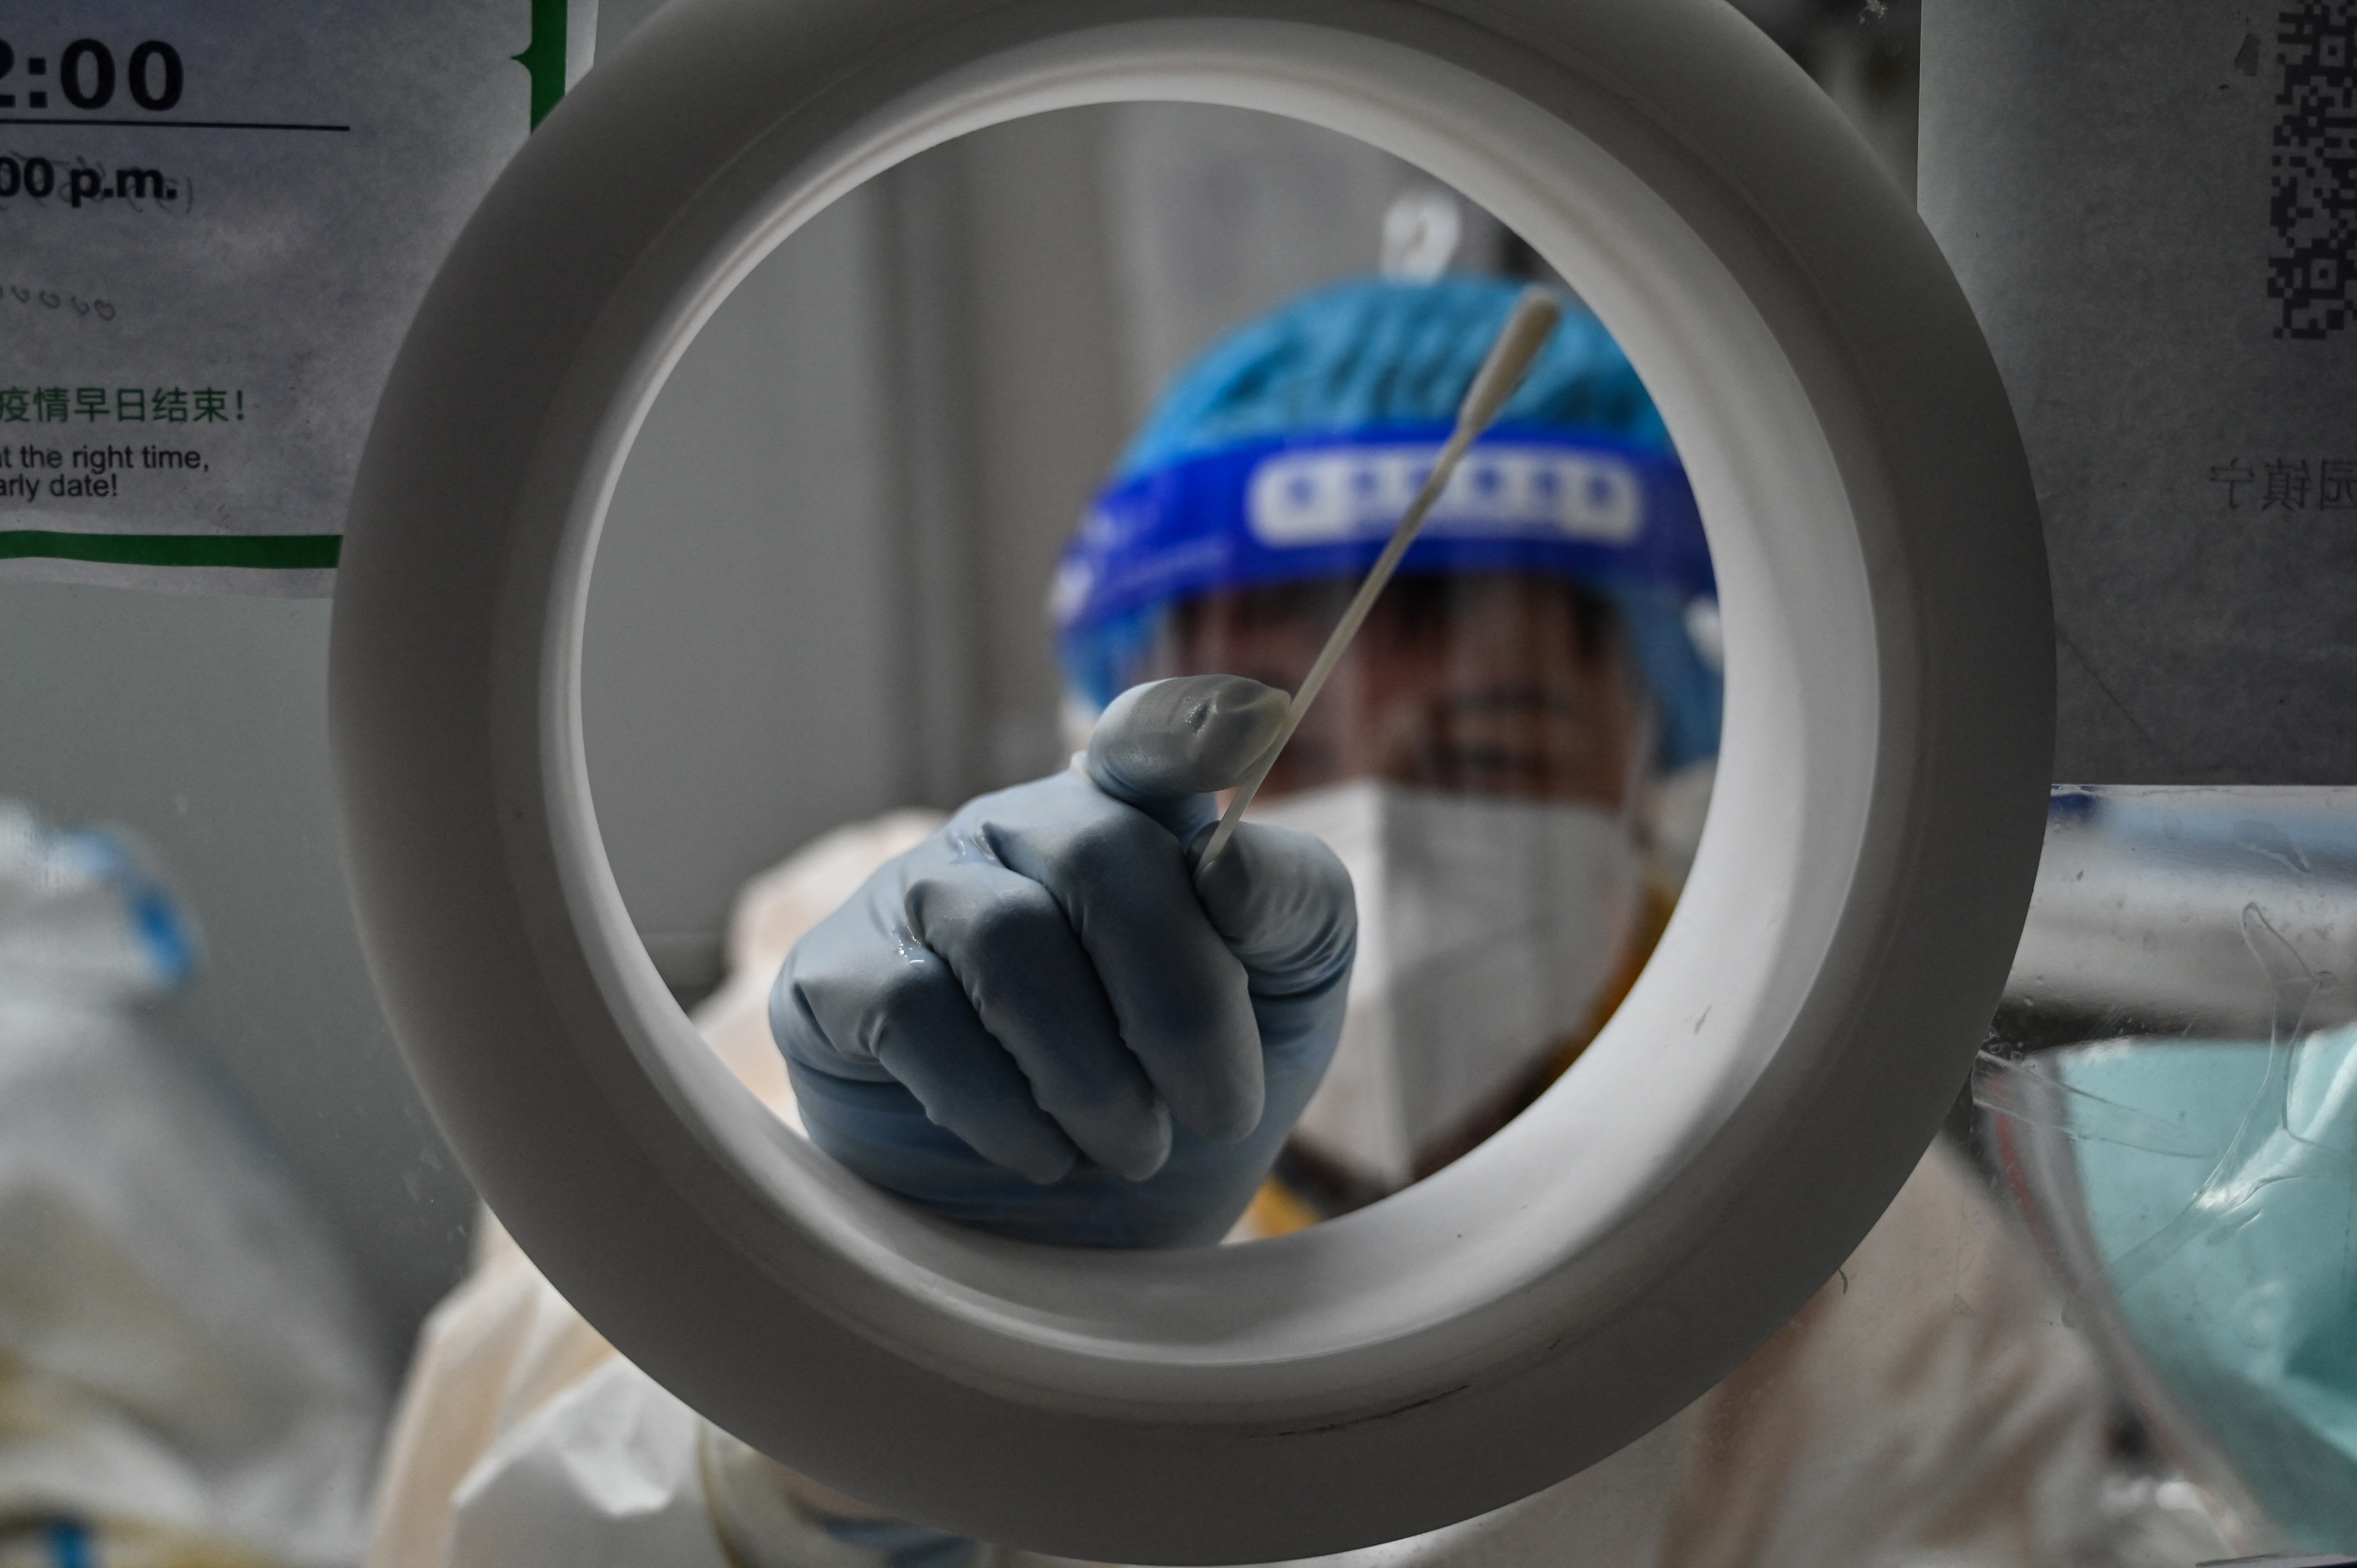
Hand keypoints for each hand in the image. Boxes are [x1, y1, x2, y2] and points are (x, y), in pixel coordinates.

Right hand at [770, 676, 1355, 1247]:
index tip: (1246, 732)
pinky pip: (916, 1012)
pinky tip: (1036, 1152)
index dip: (1187, 729)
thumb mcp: (1282, 1010)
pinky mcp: (836, 976)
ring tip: (1131, 1150)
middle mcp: (1019, 829)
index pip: (1153, 737)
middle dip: (1178, 1001)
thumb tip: (1228, 864)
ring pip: (1008, 938)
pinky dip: (998, 1102)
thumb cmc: (1182, 1100)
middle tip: (1217, 1115)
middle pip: (1100, 854)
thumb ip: (1289, 909)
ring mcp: (918, 893)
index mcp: (1135, 816)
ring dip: (1090, 1071)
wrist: (1062, 1240)